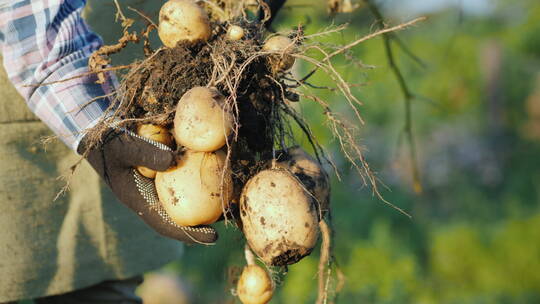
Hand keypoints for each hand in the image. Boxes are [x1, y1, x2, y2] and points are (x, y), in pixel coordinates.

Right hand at [78, 128, 217, 244]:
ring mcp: (156, 183)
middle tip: (228, 218)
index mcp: (139, 200)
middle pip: (180, 214)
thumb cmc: (107, 142)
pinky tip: (216, 169)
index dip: (190, 234)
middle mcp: (150, 195)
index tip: (213, 237)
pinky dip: (198, 176)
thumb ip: (146, 154)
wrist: (97, 130)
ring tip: (229, 198)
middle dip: (204, 219)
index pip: (166, 224)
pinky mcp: (162, 169)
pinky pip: (182, 177)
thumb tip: (176, 160)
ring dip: (205, 198)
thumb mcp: (123, 147)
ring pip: (183, 196)